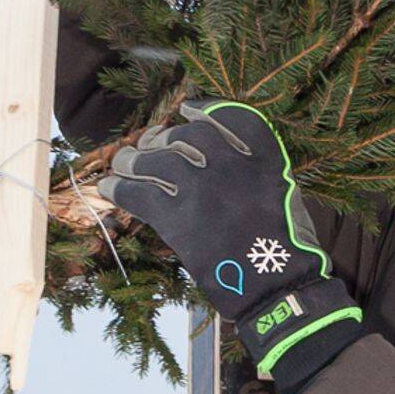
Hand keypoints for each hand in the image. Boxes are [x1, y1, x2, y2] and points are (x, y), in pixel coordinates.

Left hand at [106, 101, 362, 381]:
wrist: (275, 284)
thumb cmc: (286, 245)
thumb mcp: (282, 191)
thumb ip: (254, 169)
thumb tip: (218, 159)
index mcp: (261, 154)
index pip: (229, 114)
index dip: (206, 109)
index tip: (190, 110)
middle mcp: (227, 161)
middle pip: (184, 135)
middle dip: (163, 138)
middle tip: (150, 144)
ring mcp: (199, 186)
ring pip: (153, 159)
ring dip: (133, 160)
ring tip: (123, 163)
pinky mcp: (176, 216)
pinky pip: (136, 192)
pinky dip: (118, 187)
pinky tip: (107, 186)